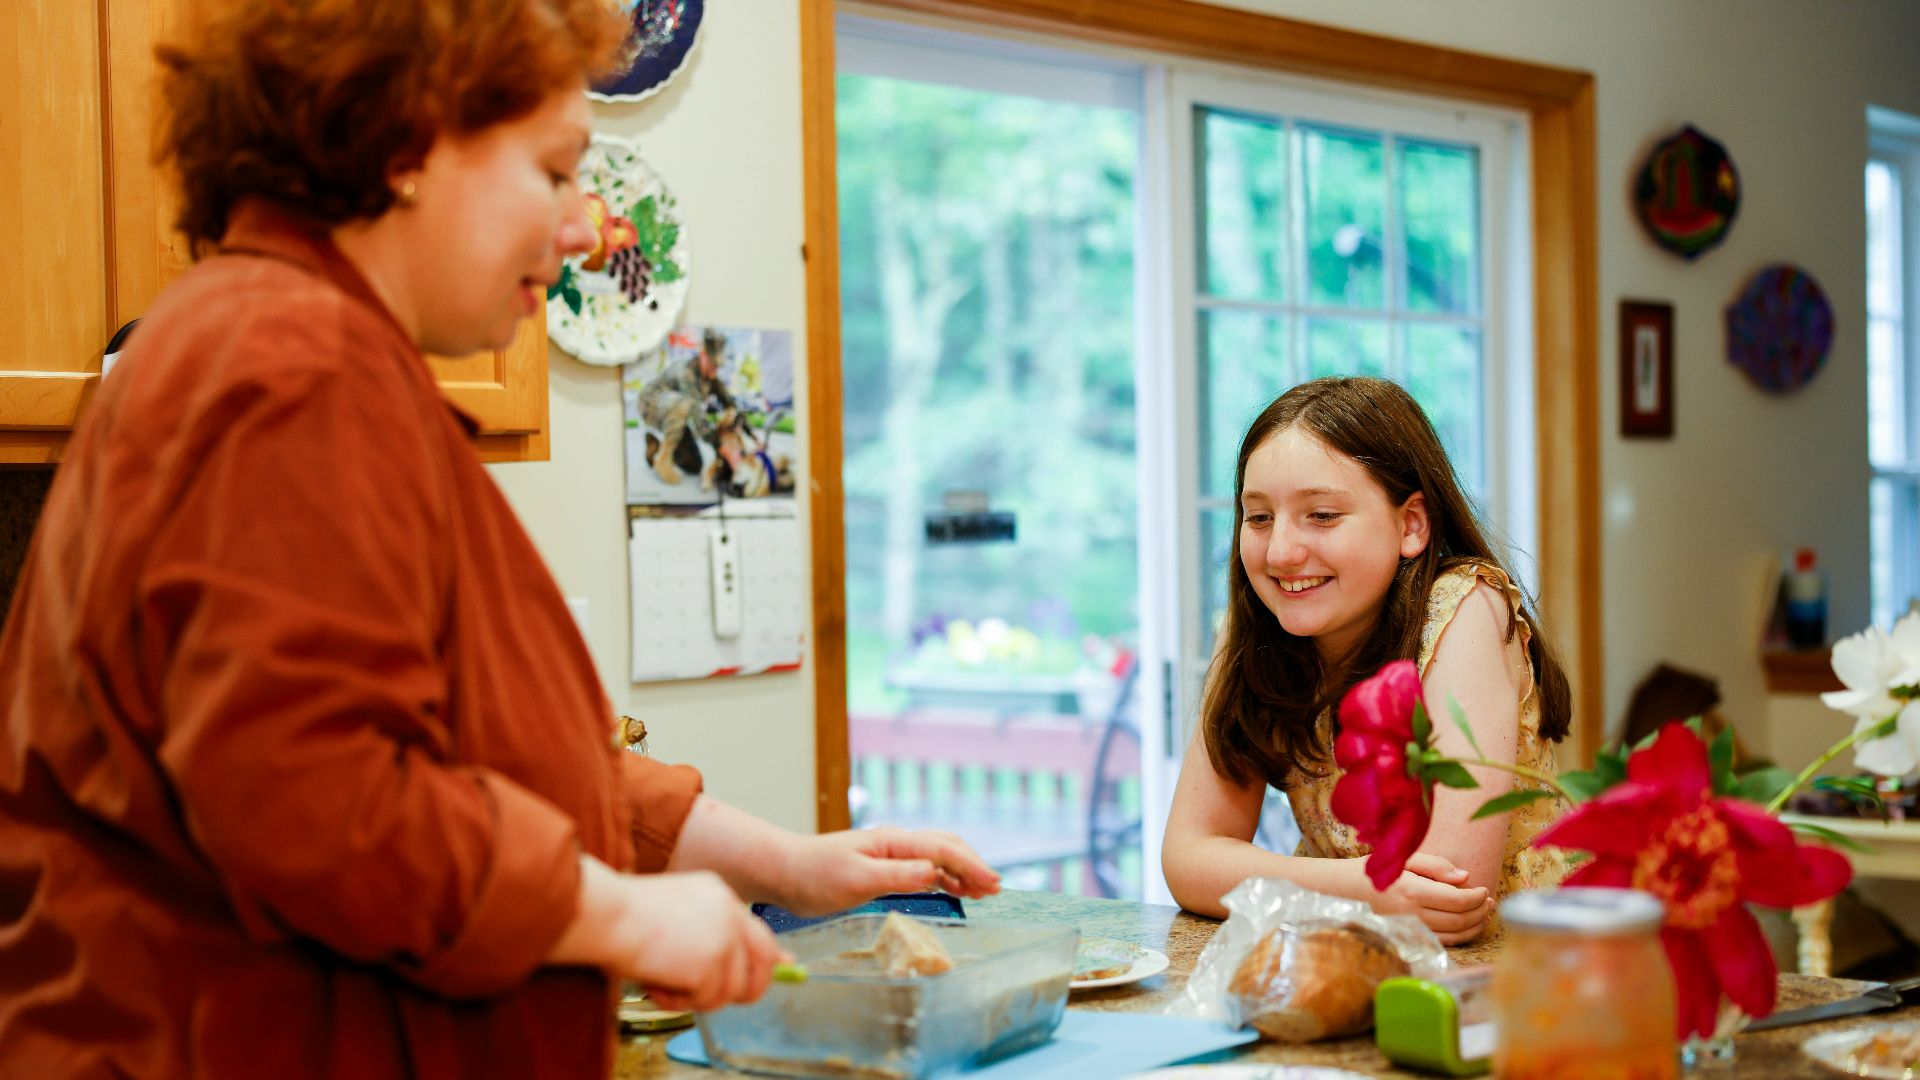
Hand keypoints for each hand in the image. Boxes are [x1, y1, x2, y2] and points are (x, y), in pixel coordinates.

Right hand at [583, 866, 788, 1011]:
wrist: (604, 915)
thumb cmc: (623, 917)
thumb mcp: (674, 916)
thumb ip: (708, 934)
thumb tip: (744, 959)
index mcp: (718, 894)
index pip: (757, 933)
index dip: (762, 961)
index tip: (764, 976)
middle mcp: (729, 912)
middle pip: (763, 961)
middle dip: (745, 989)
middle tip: (710, 998)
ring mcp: (724, 937)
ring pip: (730, 990)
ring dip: (695, 998)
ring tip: (661, 984)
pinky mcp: (711, 963)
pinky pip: (705, 1001)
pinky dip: (677, 1003)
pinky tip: (654, 984)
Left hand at [773, 828, 1001, 916]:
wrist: (785, 871)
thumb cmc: (814, 876)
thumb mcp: (855, 880)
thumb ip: (896, 876)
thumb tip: (933, 872)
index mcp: (893, 842)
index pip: (943, 850)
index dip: (971, 866)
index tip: (993, 884)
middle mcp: (896, 844)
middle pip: (947, 848)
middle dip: (973, 865)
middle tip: (995, 889)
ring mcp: (891, 854)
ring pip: (938, 857)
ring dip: (963, 871)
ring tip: (984, 891)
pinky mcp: (884, 867)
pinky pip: (924, 868)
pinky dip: (945, 877)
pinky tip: (955, 889)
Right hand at [1369, 853, 1491, 944]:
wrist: (1344, 891)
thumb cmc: (1376, 870)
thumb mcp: (1404, 858)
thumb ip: (1436, 866)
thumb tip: (1465, 877)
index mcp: (1412, 890)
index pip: (1456, 899)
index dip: (1476, 897)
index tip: (1485, 890)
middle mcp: (1412, 914)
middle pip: (1459, 919)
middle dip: (1480, 911)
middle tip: (1489, 901)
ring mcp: (1410, 929)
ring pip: (1453, 935)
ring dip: (1474, 926)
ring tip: (1484, 914)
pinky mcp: (1408, 938)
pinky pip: (1441, 942)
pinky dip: (1460, 937)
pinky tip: (1467, 926)